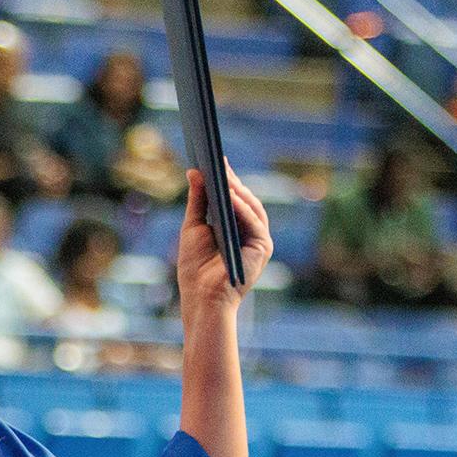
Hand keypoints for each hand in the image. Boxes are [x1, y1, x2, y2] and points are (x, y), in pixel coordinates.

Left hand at [176, 166, 269, 318]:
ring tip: (223, 174)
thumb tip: (194, 171)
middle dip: (232, 179)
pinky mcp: (262, 248)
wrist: (202, 298)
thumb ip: (197, 200)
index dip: (224, 178)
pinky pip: (253, 223)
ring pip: (252, 207)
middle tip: (218, 160)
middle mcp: (250, 231)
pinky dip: (242, 208)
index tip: (213, 157)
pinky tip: (229, 196)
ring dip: (238, 190)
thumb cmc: (195, 267)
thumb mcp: (193, 227)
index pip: (232, 197)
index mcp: (235, 226)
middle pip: (244, 199)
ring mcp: (258, 239)